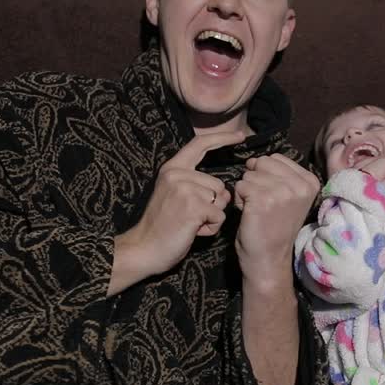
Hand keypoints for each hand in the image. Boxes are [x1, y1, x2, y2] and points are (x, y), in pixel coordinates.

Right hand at [108, 130, 242, 294]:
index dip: (223, 138)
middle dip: (213, 206)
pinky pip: (219, 216)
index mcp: (172, 168)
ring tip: (190, 225)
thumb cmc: (163, 226)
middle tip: (190, 218)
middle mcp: (177, 174)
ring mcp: (184, 189)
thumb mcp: (176, 196)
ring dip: (211, 218)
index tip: (240, 136)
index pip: (201, 144)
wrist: (145, 248)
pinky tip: (193, 231)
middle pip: (219, 185)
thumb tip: (226, 191)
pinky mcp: (193, 206)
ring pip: (221, 201)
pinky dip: (211, 228)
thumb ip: (197, 185)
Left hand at [233, 154, 320, 290]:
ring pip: (249, 174)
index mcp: (310, 181)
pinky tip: (250, 214)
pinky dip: (239, 200)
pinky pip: (240, 185)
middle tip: (263, 204)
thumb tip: (253, 160)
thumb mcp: (289, 197)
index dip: (267, 175)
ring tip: (257, 210)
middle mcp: (300, 185)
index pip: (276, 158)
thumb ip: (280, 174)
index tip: (274, 198)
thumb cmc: (275, 227)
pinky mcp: (263, 199)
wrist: (270, 259)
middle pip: (262, 162)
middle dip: (255, 180)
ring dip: (247, 191)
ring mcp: (282, 191)